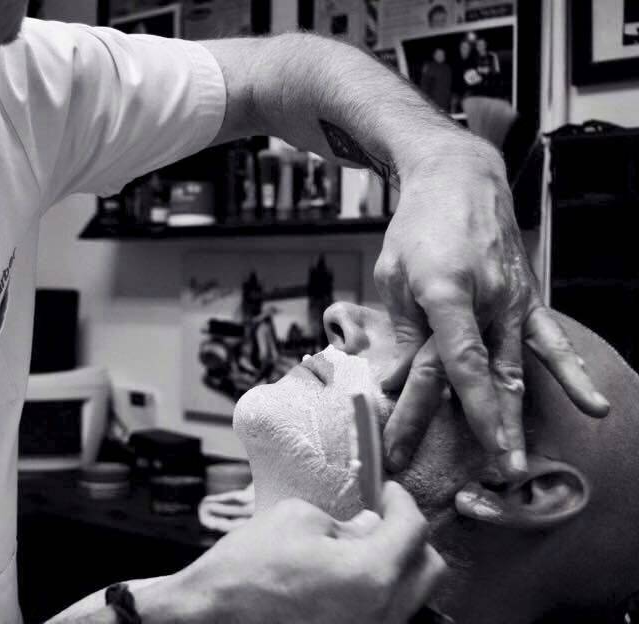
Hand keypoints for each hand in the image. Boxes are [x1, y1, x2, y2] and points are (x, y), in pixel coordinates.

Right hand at [156, 482, 444, 623]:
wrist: (214, 615)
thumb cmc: (249, 566)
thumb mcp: (298, 518)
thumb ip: (345, 522)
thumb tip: (370, 528)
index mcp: (371, 574)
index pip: (414, 530)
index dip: (402, 501)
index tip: (388, 492)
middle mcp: (382, 613)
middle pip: (430, 570)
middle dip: (411, 538)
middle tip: (382, 519)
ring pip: (412, 596)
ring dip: (397, 566)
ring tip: (362, 548)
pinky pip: (386, 613)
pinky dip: (378, 590)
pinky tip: (347, 576)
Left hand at [376, 143, 609, 478]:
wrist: (458, 180)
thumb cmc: (416, 227)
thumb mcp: (392, 275)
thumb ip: (400, 331)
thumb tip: (393, 382)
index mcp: (446, 293)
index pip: (458, 361)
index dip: (463, 407)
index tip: (464, 444)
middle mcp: (487, 300)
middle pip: (485, 375)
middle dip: (486, 427)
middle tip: (492, 474)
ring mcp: (512, 299)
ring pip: (516, 368)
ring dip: (516, 415)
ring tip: (520, 462)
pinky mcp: (527, 298)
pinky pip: (550, 341)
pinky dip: (570, 374)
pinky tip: (592, 406)